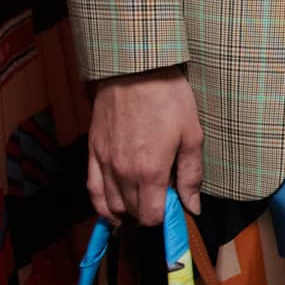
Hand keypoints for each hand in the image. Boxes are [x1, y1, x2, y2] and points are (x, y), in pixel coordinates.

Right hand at [87, 68, 203, 225]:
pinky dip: (101, 203)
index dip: (164, 217)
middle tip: (161, 196)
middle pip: (132, 212)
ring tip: (140, 202)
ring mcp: (105, 162)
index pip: (152, 217)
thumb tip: (193, 206)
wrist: (136, 68)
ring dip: (126, 210)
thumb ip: (191, 176)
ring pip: (111, 205)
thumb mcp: (192, 135)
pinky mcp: (93, 150)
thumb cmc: (168, 97)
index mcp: (151, 171)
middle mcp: (124, 172)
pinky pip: (92, 189)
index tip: (173, 206)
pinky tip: (111, 209)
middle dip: (148, 211)